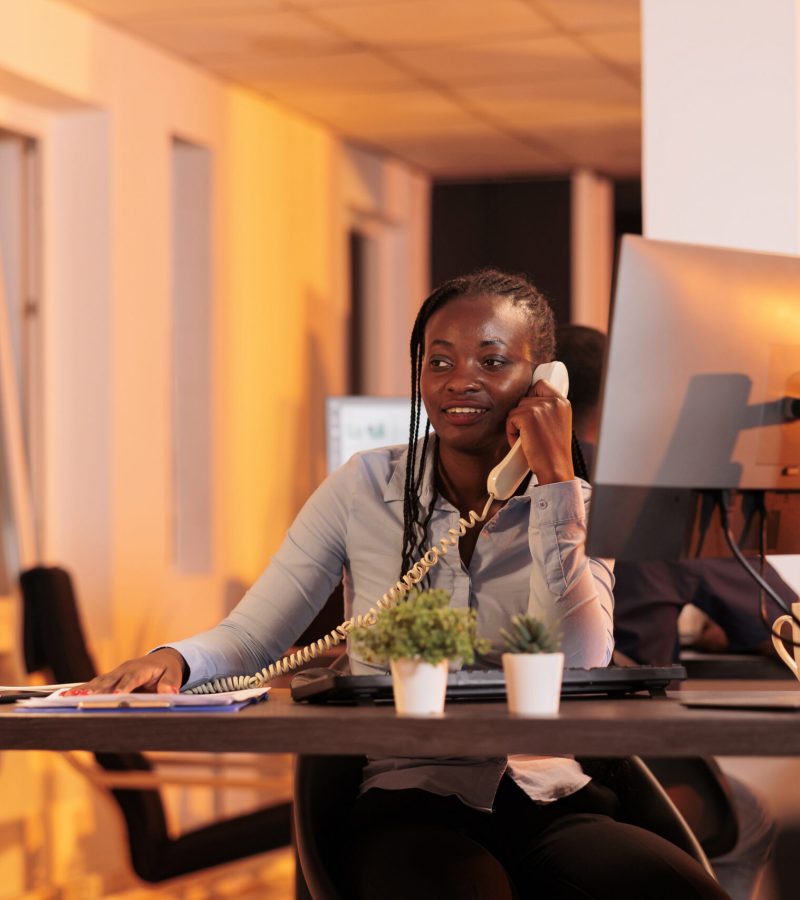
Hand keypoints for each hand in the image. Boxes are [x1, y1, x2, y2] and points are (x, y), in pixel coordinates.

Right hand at [65, 648, 186, 694]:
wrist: (162, 660)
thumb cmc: (167, 669)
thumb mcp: (174, 675)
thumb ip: (170, 683)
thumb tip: (169, 693)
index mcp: (141, 668)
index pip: (132, 678)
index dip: (124, 687)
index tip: (116, 696)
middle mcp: (125, 669)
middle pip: (109, 680)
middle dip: (96, 689)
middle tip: (82, 697)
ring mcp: (116, 674)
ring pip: (98, 682)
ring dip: (83, 689)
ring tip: (66, 697)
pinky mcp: (110, 679)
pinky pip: (95, 685)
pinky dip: (81, 690)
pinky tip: (66, 697)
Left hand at [505, 379, 573, 485]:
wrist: (555, 468)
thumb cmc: (553, 452)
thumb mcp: (557, 424)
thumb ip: (547, 410)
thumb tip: (525, 402)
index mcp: (563, 402)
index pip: (540, 384)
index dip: (531, 397)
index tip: (531, 415)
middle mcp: (554, 401)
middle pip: (524, 398)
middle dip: (522, 416)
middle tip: (531, 434)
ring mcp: (541, 407)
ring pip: (515, 409)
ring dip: (516, 425)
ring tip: (528, 440)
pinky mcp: (528, 415)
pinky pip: (509, 419)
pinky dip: (511, 432)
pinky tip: (523, 443)